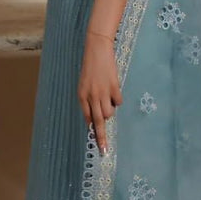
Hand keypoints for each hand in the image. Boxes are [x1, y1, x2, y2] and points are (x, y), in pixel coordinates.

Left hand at [77, 31, 122, 154]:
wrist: (97, 50)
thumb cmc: (90, 68)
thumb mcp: (84, 85)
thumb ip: (88, 101)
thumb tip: (94, 119)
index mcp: (82, 96)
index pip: (88, 120)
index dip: (93, 132)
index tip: (97, 145)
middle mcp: (91, 96)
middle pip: (98, 122)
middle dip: (101, 138)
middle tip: (105, 150)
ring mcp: (103, 92)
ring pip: (109, 113)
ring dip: (111, 110)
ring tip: (109, 98)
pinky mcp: (114, 87)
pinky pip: (118, 101)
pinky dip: (117, 99)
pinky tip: (114, 88)